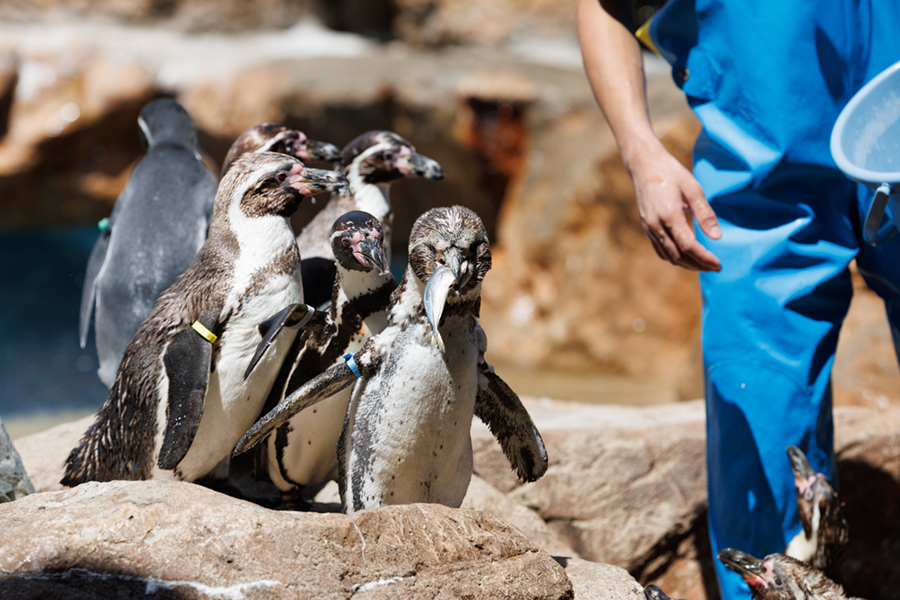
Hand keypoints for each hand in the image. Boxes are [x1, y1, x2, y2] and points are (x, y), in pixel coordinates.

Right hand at [626, 142, 721, 271]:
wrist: (644, 165)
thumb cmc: (671, 173)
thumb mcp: (693, 187)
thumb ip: (705, 213)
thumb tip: (717, 236)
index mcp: (669, 215)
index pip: (688, 245)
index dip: (704, 258)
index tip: (718, 264)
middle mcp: (656, 225)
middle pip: (678, 256)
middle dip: (698, 265)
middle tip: (715, 268)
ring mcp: (650, 228)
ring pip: (669, 256)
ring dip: (687, 265)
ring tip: (703, 265)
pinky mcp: (647, 228)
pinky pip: (661, 250)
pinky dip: (675, 258)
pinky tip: (686, 257)